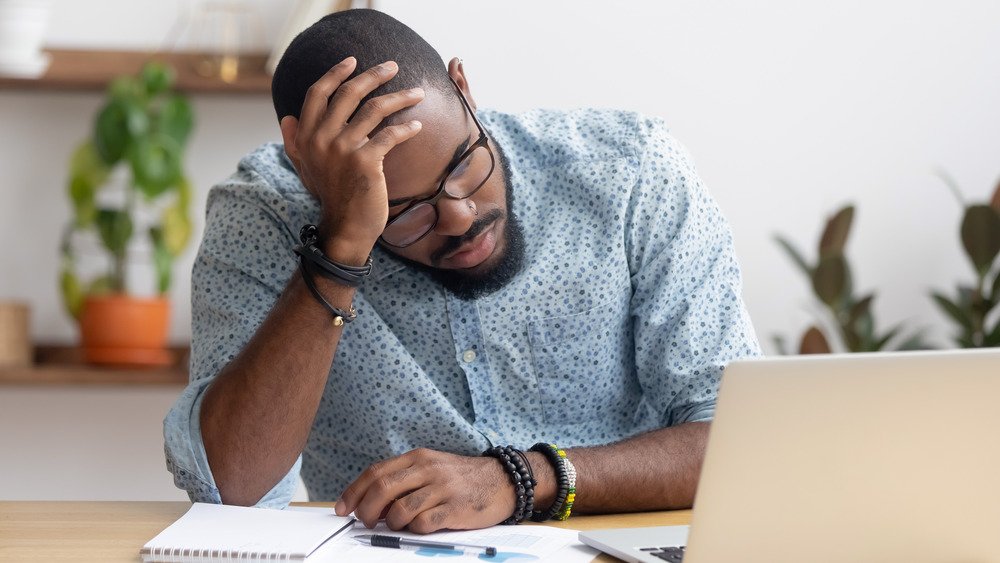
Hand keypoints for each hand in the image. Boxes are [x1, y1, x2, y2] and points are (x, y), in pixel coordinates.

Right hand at [279, 57, 424, 261]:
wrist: (345, 229)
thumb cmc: (330, 197)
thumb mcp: (305, 167)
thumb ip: (295, 142)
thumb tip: (286, 118)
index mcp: (306, 136)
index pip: (318, 93)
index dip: (335, 73)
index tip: (353, 61)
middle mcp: (321, 138)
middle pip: (349, 93)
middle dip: (374, 75)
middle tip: (393, 65)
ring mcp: (343, 149)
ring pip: (375, 109)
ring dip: (400, 97)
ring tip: (418, 92)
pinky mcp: (366, 161)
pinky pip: (391, 135)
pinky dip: (407, 128)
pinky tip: (418, 125)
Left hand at [335, 448, 514, 532]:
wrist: (502, 480)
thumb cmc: (461, 477)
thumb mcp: (431, 468)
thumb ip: (404, 480)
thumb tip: (372, 502)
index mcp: (417, 457)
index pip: (375, 472)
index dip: (353, 491)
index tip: (342, 508)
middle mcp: (427, 469)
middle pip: (382, 488)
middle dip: (365, 509)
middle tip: (364, 521)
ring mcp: (442, 488)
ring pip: (400, 509)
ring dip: (390, 523)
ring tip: (395, 525)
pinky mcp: (454, 509)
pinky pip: (423, 523)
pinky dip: (414, 529)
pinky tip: (418, 527)